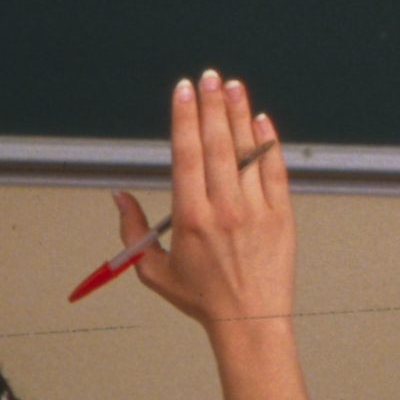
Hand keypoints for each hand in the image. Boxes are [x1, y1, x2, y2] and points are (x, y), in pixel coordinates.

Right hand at [114, 68, 296, 337]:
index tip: (183, 91)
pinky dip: (268, 142)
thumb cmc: (202, 299)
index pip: (186, 154)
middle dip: (211, 104)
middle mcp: (225, 208)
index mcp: (191, 218)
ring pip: (246, 151)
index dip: (184, 117)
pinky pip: (274, 170)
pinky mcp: (281, 215)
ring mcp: (257, 210)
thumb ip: (132, 231)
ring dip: (239, 114)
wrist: (251, 322)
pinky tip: (261, 120)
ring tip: (233, 86)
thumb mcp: (154, 270)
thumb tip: (118, 198)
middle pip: (216, 144)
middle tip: (209, 77)